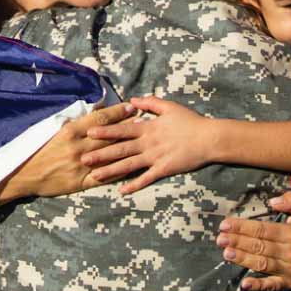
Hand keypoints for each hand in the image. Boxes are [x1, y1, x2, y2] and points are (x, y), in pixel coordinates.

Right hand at [0, 102, 138, 211]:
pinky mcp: (80, 182)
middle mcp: (78, 147)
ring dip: (127, 147)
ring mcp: (80, 165)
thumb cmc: (40, 151)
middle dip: (128, 127)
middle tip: (146, 121)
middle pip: (109, 135)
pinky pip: (104, 176)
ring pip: (109, 155)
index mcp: (70, 131)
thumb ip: (76, 123)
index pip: (99, 119)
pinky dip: (118, 172)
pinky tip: (132, 168)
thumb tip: (95, 112)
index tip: (130, 107)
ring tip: (144, 141)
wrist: (26, 174)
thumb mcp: (55, 131)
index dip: (117, 112)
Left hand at [80, 96, 220, 194]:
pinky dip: (134, 185)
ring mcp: (155, 157)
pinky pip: (146, 178)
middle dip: (100, 154)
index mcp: (148, 128)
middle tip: (82, 159)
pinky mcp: (164, 169)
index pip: (122, 129)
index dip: (105, 131)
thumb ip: (150, 103)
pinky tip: (122, 191)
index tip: (88, 133)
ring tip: (94, 177)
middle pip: (120, 149)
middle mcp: (148, 143)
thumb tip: (132, 100)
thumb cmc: (190, 122)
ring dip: (111, 171)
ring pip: (129, 165)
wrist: (209, 138)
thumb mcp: (170, 107)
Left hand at [220, 190, 290, 290]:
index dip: (242, 227)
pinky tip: (244, 284)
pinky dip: (259, 286)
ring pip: (262, 264)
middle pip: (259, 247)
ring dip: (242, 259)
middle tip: (220, 239)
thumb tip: (273, 201)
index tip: (225, 224)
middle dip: (237, 242)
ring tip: (226, 254)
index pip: (262, 230)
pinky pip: (273, 285)